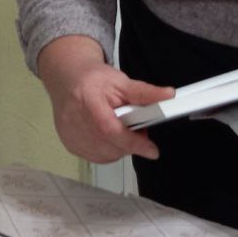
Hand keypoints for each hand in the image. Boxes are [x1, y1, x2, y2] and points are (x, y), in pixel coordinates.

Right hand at [38, 35, 172, 164]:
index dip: (131, 141)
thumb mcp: (120, 80)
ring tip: (121, 128)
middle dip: (130, 142)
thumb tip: (169, 96)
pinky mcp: (70, 145)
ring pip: (105, 155)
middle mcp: (73, 120)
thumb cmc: (93, 79)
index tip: (152, 149)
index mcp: (86, 99)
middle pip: (109, 144)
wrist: (68, 80)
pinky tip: (109, 135)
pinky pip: (97, 157)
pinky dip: (109, 150)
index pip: (108, 128)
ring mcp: (69, 135)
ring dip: (120, 147)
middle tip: (137, 127)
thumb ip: (144, 92)